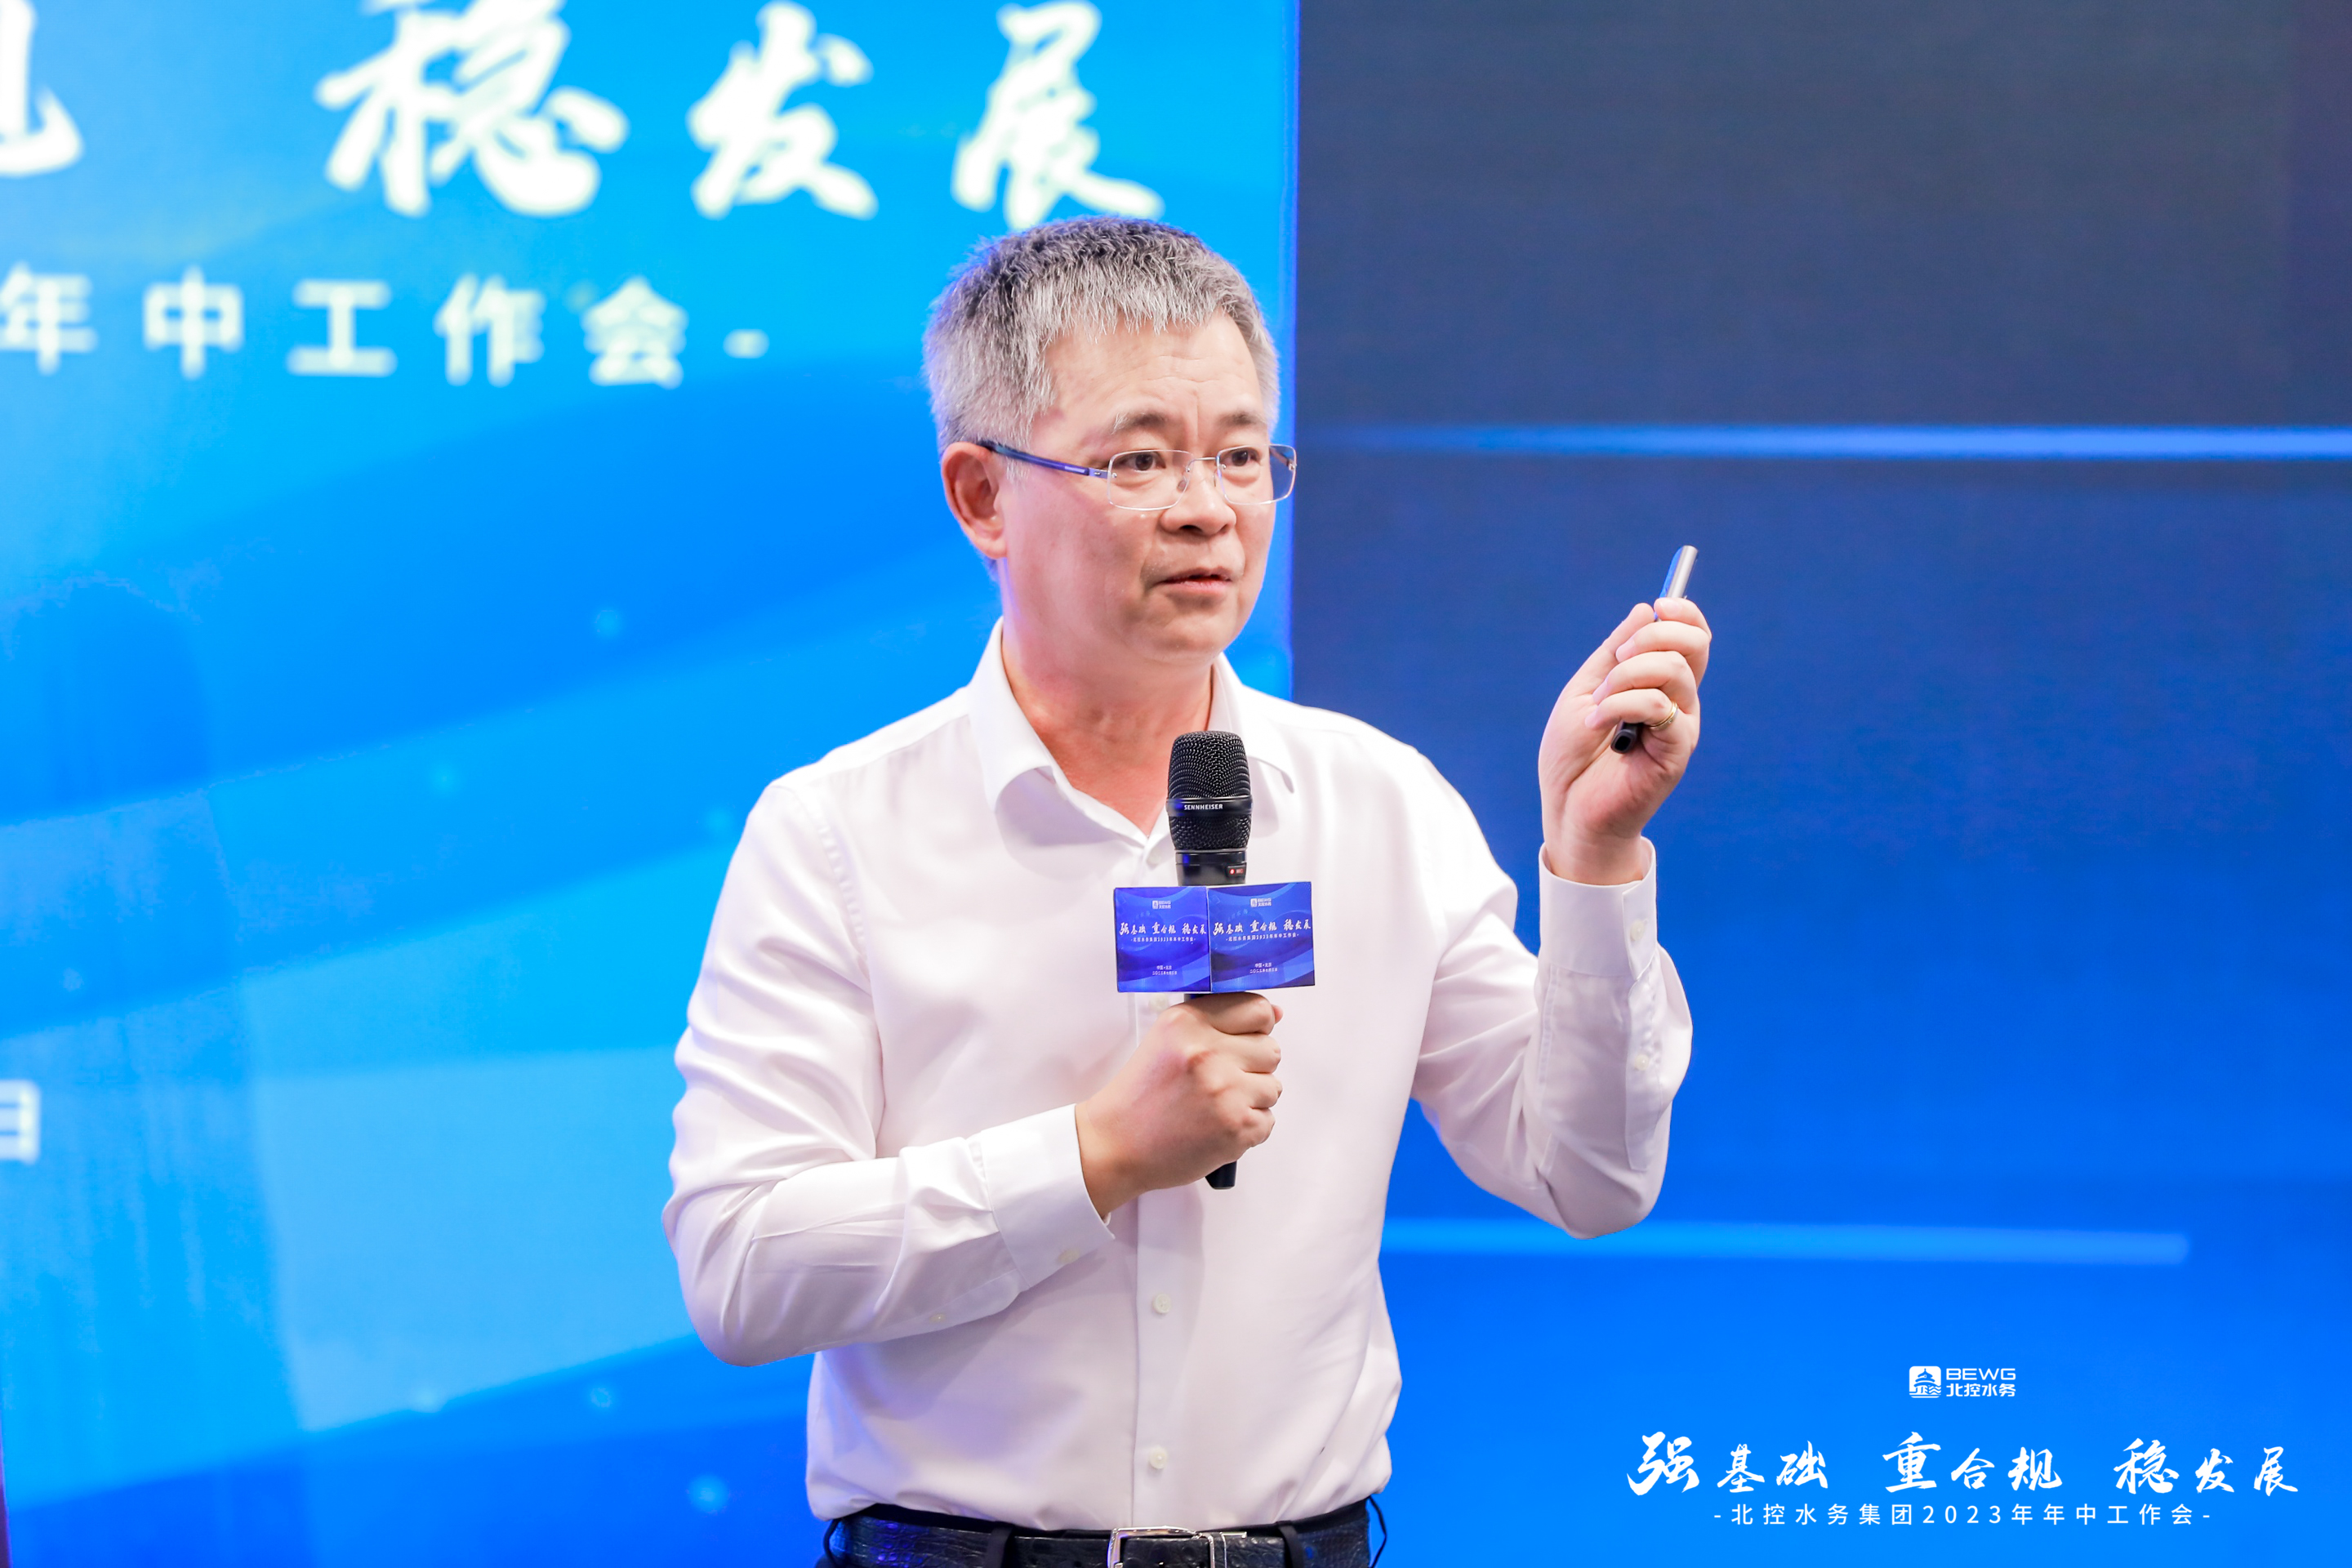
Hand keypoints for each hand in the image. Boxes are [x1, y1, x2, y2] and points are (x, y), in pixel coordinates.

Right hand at [1075, 992, 1282, 1214]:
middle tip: (1219, 1081)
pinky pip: (1268, 1121)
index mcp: (1189, 1023)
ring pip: (1273, 1087)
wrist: (1115, 1145)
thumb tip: (1275, 1013)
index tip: (1243, 1041)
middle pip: (1271, 1049)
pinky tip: (1216, 1127)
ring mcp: (1226, 1092)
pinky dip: (1247, 1128)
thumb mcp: (1168, 1038)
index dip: (1257, 1027)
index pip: (1258, 1010)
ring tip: (1214, 1106)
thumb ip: (1218, 1020)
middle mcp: (1209, 1052)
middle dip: (1252, 1067)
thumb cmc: (1142, 1094)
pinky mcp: (1236, 1128)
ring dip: (1250, 1099)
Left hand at [1537, 596, 1711, 884]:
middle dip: (1655, 635)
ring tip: (1597, 706)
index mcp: (1658, 685)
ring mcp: (1680, 725)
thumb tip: (1646, 609)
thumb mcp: (1584, 692)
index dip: (1683, 613)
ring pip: (1674, 670)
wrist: (1568, 810)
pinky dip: (1621, 704)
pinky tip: (1598, 725)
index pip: (1690, 637)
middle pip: (1695, 645)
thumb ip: (1613, 655)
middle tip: (1619, 656)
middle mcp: (1677, 701)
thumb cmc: (1573, 758)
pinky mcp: (1677, 750)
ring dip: (1626, 675)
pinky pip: (1659, 706)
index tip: (1659, 604)